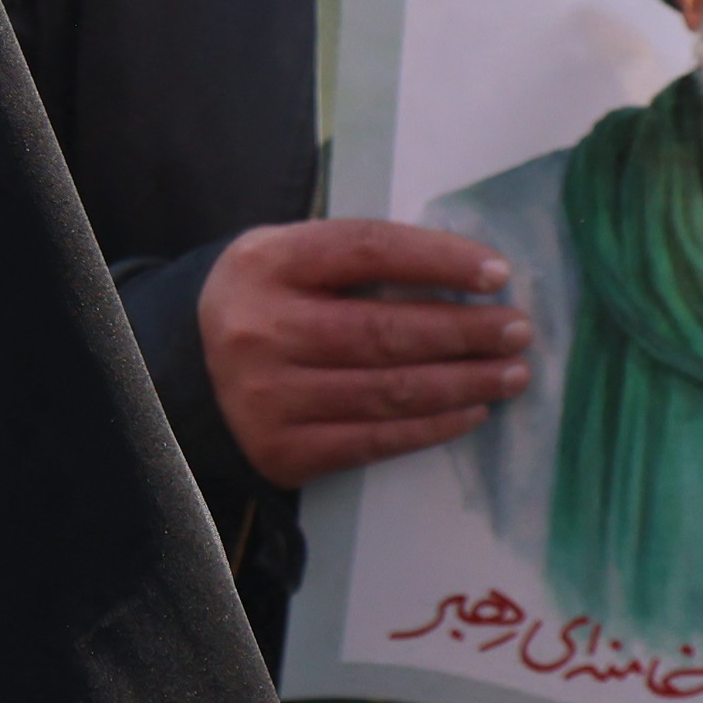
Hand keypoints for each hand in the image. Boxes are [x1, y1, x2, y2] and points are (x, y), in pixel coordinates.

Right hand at [195, 217, 531, 483]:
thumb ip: (358, 258)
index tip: (498, 273)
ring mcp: (270, 396)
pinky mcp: (283, 451)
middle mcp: (262, 329)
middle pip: (385, 330)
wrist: (184, 378)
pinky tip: (470, 412)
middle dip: (465, 332)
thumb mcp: (286, 258)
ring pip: (389, 391)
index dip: (440, 260)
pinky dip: (432, 427)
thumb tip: (467, 273)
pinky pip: (375, 439)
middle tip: (517, 331)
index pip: (368, 251)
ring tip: (511, 374)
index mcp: (266, 263)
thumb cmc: (263, 305)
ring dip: (463, 383)